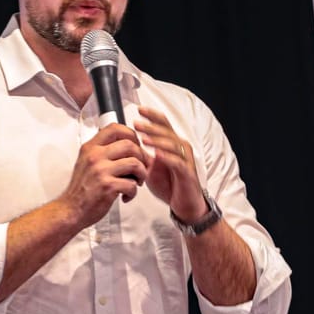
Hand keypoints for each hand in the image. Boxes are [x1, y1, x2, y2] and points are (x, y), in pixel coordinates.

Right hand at [60, 123, 147, 228]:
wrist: (70, 210)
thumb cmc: (82, 188)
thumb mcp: (87, 162)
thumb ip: (103, 151)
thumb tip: (128, 144)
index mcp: (90, 148)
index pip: (115, 128)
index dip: (131, 135)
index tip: (136, 146)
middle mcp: (95, 156)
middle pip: (130, 145)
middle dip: (141, 157)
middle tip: (141, 167)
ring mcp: (100, 171)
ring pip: (135, 163)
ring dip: (141, 174)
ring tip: (136, 182)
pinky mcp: (107, 187)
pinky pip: (131, 184)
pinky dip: (133, 192)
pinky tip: (126, 196)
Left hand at [134, 106, 207, 222]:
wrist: (185, 204)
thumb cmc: (170, 184)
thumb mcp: (152, 167)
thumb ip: (143, 154)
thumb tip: (126, 144)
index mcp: (172, 143)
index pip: (163, 124)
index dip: (152, 116)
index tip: (139, 110)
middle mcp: (181, 148)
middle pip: (167, 131)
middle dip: (151, 126)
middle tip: (136, 123)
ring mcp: (185, 159)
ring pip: (172, 144)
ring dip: (157, 141)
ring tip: (143, 139)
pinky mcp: (187, 172)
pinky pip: (177, 162)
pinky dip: (167, 158)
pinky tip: (157, 155)